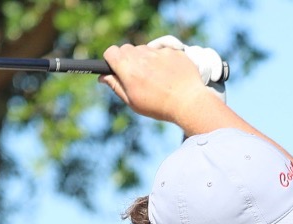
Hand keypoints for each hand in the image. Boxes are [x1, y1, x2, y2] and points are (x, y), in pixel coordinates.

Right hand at [100, 41, 221, 126]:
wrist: (189, 102)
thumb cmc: (159, 106)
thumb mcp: (133, 101)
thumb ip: (116, 86)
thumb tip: (103, 76)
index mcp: (128, 69)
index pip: (111, 52)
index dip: (111, 59)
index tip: (115, 67)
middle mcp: (142, 56)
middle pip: (126, 49)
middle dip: (127, 59)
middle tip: (136, 75)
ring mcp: (158, 52)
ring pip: (144, 49)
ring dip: (145, 58)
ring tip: (155, 77)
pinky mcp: (172, 51)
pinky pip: (161, 51)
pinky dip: (161, 60)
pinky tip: (169, 75)